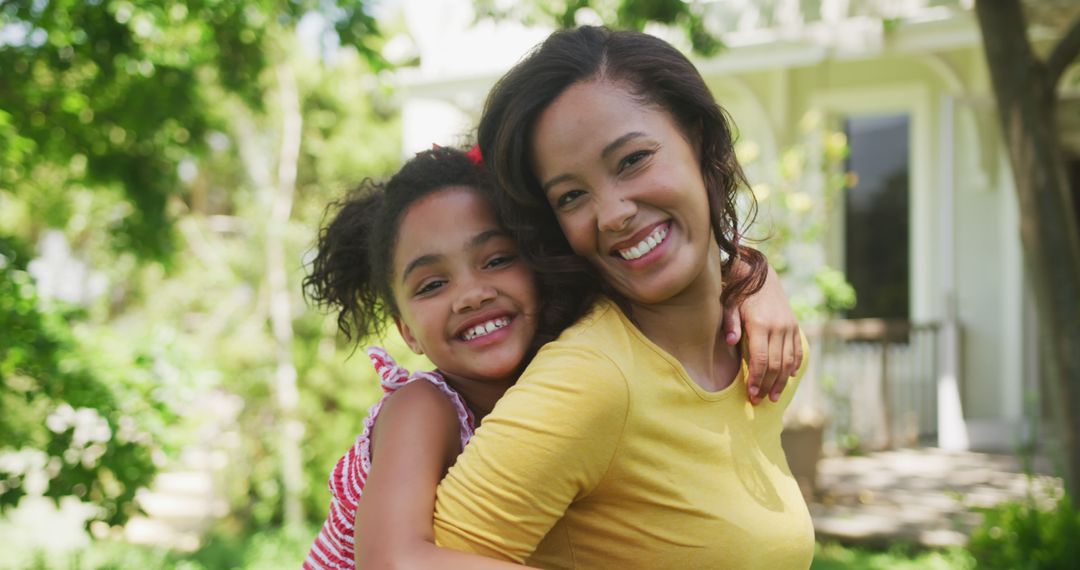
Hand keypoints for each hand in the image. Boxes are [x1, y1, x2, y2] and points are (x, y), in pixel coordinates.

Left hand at [722, 264, 801, 404]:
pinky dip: (794, 366)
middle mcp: (778, 327)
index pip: (760, 359)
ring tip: (775, 397)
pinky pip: (797, 350)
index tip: (751, 394)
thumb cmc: (739, 293)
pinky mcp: (795, 326)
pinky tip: (789, 378)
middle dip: (768, 385)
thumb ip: (730, 323)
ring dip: (782, 381)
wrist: (761, 275)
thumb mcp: (729, 305)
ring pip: (789, 361)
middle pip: (775, 364)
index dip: (757, 378)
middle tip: (760, 401)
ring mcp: (789, 327)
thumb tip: (731, 341)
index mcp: (760, 324)